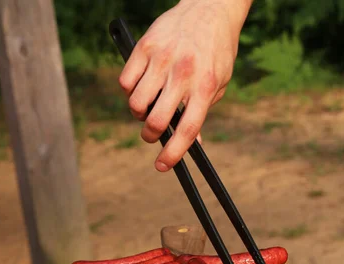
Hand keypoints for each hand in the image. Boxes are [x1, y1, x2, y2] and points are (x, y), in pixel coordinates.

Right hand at [119, 0, 251, 171]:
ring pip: (136, 103)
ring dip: (139, 114)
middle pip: (156, 120)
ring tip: (147, 107)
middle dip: (151, 136)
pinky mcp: (144, 46)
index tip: (162, 166)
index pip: (187, 129)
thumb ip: (202, 112)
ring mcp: (161, 59)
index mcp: (205, 86)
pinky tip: (140, 87)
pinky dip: (129, 92)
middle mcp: (183, 73)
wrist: (209, 8)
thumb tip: (193, 143)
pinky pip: (126, 82)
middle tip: (152, 134)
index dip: (173, 153)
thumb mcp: (218, 83)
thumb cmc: (215, 51)